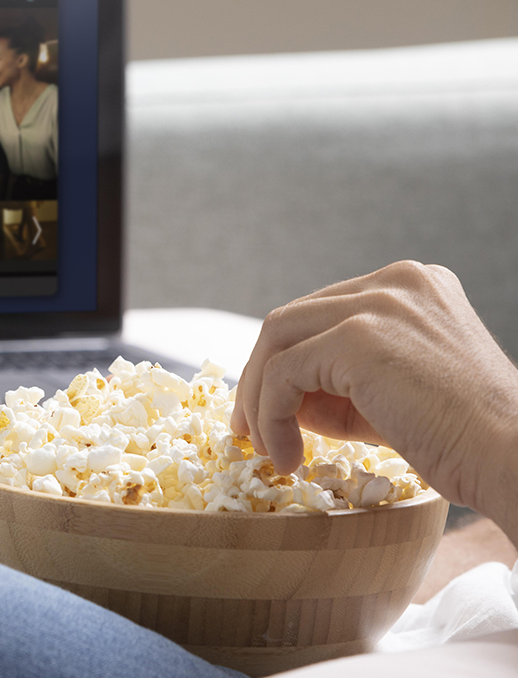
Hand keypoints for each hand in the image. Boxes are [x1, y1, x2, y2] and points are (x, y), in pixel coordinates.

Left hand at [231, 260, 517, 517]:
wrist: (514, 459)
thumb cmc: (466, 440)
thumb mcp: (393, 396)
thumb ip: (340, 384)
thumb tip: (276, 397)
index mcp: (412, 285)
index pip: (321, 314)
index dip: (285, 362)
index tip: (266, 410)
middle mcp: (395, 281)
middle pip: (291, 320)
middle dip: (259, 378)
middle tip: (249, 431)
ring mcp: (378, 302)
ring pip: (277, 340)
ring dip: (258, 399)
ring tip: (266, 449)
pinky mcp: (358, 336)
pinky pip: (282, 373)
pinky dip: (270, 416)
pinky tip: (288, 456)